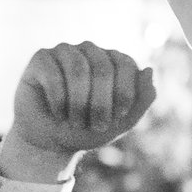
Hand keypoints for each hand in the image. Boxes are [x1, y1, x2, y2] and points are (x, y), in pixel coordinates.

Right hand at [0, 41, 157, 181]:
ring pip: (78, 71)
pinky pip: (53, 74)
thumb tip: (150, 70)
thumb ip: (142, 99)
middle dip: (101, 104)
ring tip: (76, 122)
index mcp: (114, 60)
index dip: (124, 93)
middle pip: (102, 69)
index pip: (126, 65)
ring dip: (79, 103)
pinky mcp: (41, 57)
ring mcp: (66, 51)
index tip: (119, 117)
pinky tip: (58, 114)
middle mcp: (91, 50)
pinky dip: (58, 100)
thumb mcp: (122, 121)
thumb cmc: (89, 128)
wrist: (51, 140)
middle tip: (97, 126)